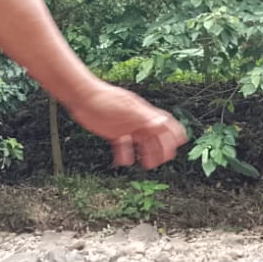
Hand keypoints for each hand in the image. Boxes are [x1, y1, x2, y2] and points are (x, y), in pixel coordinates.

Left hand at [66, 81, 185, 168]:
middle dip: (161, 149)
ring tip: (145, 165)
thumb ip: (143, 118)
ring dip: (145, 154)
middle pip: (154, 136)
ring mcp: (126, 127)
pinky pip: (123, 146)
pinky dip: (125, 154)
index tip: (180, 143)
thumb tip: (161, 124)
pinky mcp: (113, 133)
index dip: (174, 132)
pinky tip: (123, 161)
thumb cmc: (104, 99)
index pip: (164, 123)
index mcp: (143, 113)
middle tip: (162, 161)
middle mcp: (137, 121)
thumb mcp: (126, 110)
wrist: (82, 96)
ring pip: (141, 143)